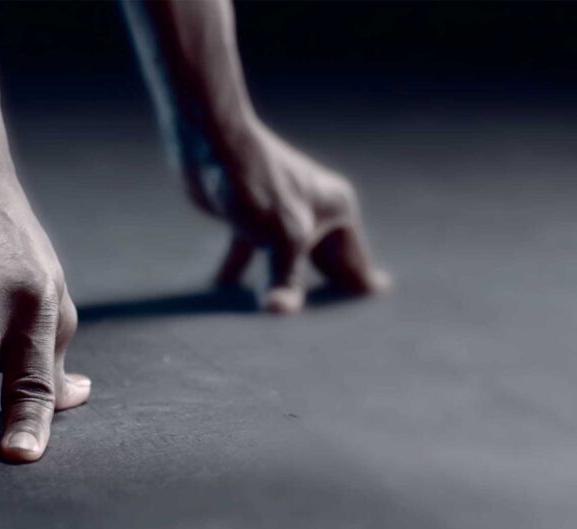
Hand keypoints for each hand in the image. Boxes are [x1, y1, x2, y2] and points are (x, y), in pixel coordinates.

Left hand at [186, 121, 391, 312]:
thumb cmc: (255, 182)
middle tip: (325, 340)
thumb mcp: (281, 236)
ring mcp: (280, 215)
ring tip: (279, 329)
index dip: (358, 296)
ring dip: (279, 290)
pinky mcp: (247, 219)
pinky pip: (248, 257)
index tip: (369, 331)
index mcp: (336, 210)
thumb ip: (286, 278)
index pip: (355, 264)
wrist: (208, 140)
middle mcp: (313, 212)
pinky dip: (239, 277)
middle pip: (322, 266)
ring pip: (284, 264)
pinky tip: (228, 302)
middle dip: (319, 299)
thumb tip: (280, 311)